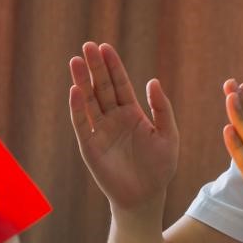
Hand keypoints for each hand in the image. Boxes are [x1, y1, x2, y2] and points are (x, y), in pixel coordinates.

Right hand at [69, 42, 177, 212]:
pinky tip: (75, 90)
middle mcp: (113, 119)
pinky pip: (82, 124)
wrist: (146, 197)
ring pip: (89, 101)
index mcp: (132, 113)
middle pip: (101, 88)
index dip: (113, 66)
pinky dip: (77, 108)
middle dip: (95, 67)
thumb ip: (161, 108)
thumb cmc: (160, 167)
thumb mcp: (168, 134)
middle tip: (87, 46)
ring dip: (82, 82)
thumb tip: (152, 81)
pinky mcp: (90, 147)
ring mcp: (100, 131)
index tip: (105, 47)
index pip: (120, 84)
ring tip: (76, 61)